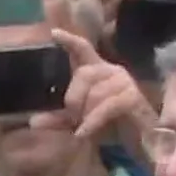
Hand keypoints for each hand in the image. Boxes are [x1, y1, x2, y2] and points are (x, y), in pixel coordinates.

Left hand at [28, 28, 153, 142]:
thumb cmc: (112, 126)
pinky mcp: (133, 97)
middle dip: (74, 98)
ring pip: (95, 93)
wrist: (141, 142)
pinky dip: (92, 122)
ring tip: (86, 128)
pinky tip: (84, 133)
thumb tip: (33, 121)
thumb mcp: (80, 121)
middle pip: (84, 73)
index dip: (69, 40)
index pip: (83, 49)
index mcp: (98, 71)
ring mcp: (124, 82)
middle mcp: (112, 71)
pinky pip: (105, 106)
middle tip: (74, 118)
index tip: (53, 34)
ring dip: (86, 114)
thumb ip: (58, 119)